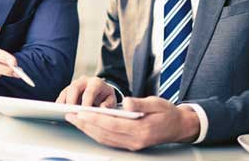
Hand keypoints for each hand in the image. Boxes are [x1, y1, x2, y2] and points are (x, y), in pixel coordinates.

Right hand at [55, 76, 116, 107]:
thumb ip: (108, 105)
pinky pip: (61, 96)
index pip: (89, 92)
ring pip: (66, 91)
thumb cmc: (106, 98)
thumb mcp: (111, 100)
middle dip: (71, 100)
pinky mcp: (68, 91)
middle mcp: (84, 81)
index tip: (84, 112)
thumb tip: (102, 109)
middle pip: (74, 88)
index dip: (86, 102)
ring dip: (63, 102)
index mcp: (96, 82)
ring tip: (61, 113)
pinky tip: (58, 112)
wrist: (102, 92)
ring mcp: (74, 85)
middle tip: (70, 112)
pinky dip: (60, 104)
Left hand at [65, 96, 199, 150]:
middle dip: (86, 125)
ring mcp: (132, 145)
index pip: (113, 125)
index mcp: (142, 129)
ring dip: (88, 130)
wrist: (178, 127)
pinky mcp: (130, 145)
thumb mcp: (157, 103)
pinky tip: (87, 127)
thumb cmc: (167, 112)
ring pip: (105, 139)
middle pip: (105, 134)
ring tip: (74, 120)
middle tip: (70, 115)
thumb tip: (126, 102)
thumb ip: (140, 103)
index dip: (95, 119)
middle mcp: (136, 140)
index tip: (81, 112)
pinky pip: (109, 141)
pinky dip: (96, 134)